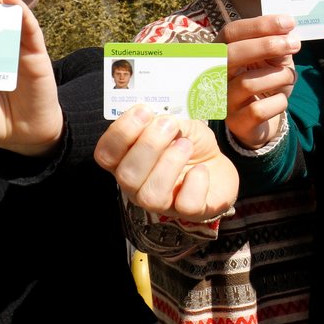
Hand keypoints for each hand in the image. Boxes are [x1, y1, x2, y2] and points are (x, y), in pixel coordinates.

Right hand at [94, 106, 238, 222]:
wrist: (217, 165)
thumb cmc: (189, 143)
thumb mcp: (178, 122)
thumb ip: (165, 119)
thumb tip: (158, 116)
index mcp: (126, 160)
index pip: (105, 154)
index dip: (120, 132)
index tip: (144, 111)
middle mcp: (137, 186)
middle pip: (126, 176)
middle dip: (148, 146)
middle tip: (169, 125)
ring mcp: (162, 203)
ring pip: (151, 195)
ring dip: (170, 164)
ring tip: (186, 144)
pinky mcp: (190, 212)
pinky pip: (186, 205)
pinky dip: (196, 182)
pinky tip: (201, 169)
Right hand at [217, 15, 299, 148]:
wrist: (261, 119)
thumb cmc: (264, 81)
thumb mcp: (272, 59)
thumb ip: (276, 44)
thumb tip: (285, 31)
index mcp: (220, 52)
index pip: (231, 32)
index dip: (260, 25)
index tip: (288, 23)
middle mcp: (214, 75)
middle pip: (230, 54)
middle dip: (266, 46)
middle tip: (294, 44)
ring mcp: (222, 100)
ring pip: (247, 83)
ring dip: (279, 76)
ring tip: (291, 77)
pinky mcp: (235, 122)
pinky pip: (258, 110)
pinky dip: (278, 102)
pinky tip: (281, 99)